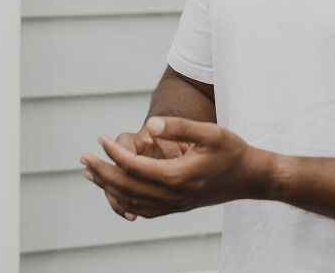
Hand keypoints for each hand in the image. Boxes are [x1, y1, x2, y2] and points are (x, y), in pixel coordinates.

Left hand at [81, 117, 272, 220]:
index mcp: (177, 177)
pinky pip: (144, 210)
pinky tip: (117, 193)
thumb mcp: (210, 133)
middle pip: (126, 187)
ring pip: (132, 201)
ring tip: (91, 174)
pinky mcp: (177, 207)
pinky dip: (126, 202)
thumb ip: (180, 128)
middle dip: (101, 172)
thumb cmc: (232, 152)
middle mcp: (172, 195)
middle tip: (83, 158)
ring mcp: (174, 205)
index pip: (134, 167)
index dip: (113, 152)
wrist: (251, 178)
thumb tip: (151, 125)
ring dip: (109, 187)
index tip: (100, 138)